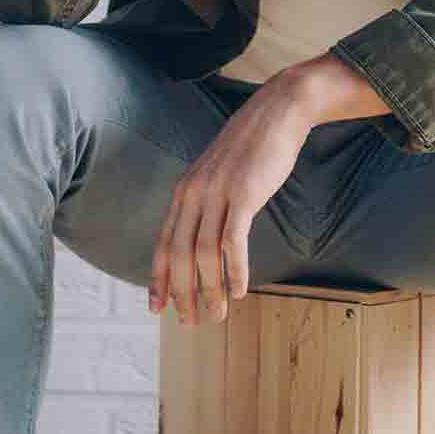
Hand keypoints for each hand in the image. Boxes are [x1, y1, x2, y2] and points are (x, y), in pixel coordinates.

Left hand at [148, 72, 312, 326]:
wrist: (277, 112)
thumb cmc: (251, 146)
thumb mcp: (218, 173)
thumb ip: (205, 201)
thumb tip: (201, 236)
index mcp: (185, 190)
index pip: (164, 243)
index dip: (159, 279)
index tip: (157, 308)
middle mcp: (194, 192)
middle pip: (180, 254)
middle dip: (182, 294)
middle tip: (190, 322)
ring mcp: (218, 192)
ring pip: (205, 254)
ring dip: (210, 290)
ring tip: (218, 313)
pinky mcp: (244, 194)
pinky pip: (233, 242)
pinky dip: (235, 271)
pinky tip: (241, 290)